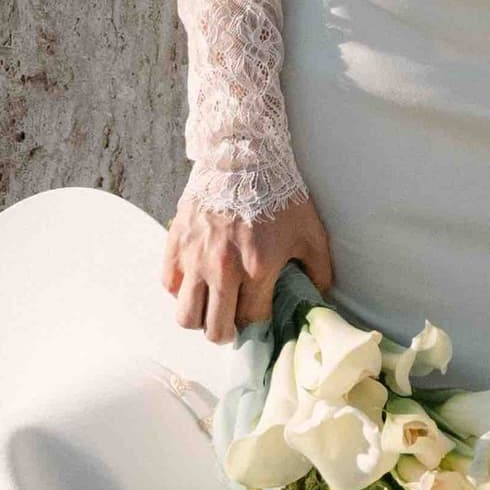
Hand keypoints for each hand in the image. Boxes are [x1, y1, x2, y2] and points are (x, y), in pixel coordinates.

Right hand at [163, 183, 336, 347]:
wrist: (243, 156)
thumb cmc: (279, 194)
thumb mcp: (311, 232)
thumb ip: (319, 269)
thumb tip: (320, 295)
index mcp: (258, 269)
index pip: (251, 319)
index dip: (256, 322)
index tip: (258, 313)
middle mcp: (223, 270)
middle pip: (214, 329)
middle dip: (226, 333)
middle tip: (232, 322)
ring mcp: (196, 258)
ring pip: (186, 316)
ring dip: (200, 318)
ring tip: (211, 306)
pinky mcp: (176, 243)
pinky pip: (169, 285)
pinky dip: (181, 290)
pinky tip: (196, 280)